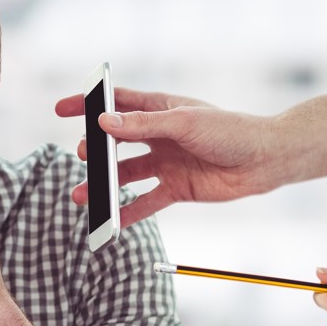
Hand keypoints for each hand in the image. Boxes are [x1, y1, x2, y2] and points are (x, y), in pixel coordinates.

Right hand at [55, 88, 279, 227]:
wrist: (264, 161)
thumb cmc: (230, 131)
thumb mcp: (184, 123)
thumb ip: (143, 124)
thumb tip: (104, 123)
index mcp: (160, 109)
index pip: (116, 103)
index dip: (89, 104)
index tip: (62, 109)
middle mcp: (159, 135)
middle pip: (116, 142)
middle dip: (95, 150)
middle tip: (82, 156)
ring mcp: (166, 163)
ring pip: (126, 175)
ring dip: (104, 185)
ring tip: (82, 195)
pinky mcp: (176, 188)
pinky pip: (146, 202)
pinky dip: (127, 213)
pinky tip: (110, 221)